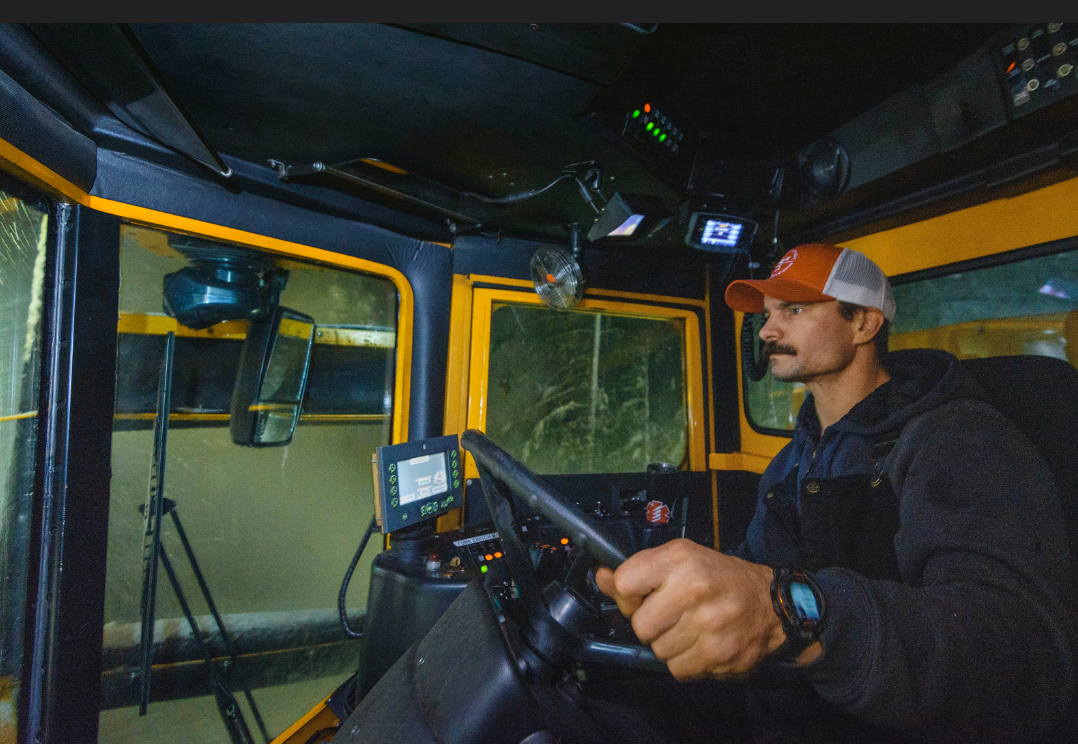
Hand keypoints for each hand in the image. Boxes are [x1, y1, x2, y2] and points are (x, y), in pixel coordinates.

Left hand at [594, 539, 810, 679]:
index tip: (642, 596)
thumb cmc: (719, 578)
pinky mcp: (718, 654)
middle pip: (639, 625)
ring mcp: (708, 624)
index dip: (628, 595)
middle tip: (669, 616)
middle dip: (650, 625)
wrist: (773, 605)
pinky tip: (700, 644)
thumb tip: (601, 576)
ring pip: (657, 650)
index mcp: (680, 559)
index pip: (625, 583)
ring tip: (689, 629)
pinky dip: (685, 662)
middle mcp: (693, 589)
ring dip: (668, 644)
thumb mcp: (680, 559)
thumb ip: (639, 569)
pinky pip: (677, 669)